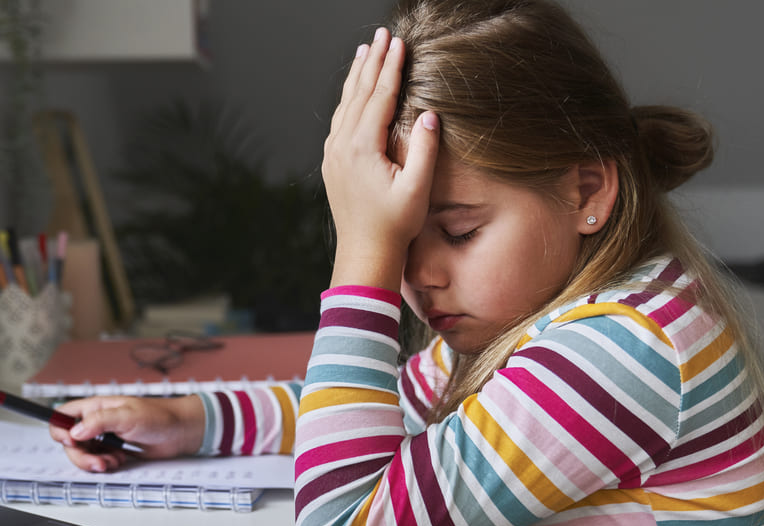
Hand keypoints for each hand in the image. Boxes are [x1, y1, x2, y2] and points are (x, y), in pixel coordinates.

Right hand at [49, 395, 204, 472]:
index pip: (63, 415)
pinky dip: (105, 466)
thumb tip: (75, 430)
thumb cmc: (159, 416)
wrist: (180, 432)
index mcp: (95, 408)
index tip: (71, 441)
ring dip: (93, 462)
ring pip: (84, 454)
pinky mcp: (114, 451)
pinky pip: (98, 462)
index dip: (60, 429)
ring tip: (112, 462)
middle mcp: (96, 422)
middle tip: (97, 462)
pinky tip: (119, 462)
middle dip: (80, 455)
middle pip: (70, 441)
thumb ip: (100, 421)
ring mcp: (105, 438)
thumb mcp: (127, 415)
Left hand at [322, 27, 439, 289]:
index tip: (399, 43)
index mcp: (362, 147)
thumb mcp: (417, 189)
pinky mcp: (332, 163)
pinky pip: (339, 120)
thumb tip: (431, 114)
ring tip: (366, 51)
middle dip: (373, 61)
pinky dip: (348, 99)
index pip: (379, 96)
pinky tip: (353, 92)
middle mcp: (342, 145)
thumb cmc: (394, 225)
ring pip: (345, 104)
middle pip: (359, 93)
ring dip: (357, 76)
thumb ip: (425, 150)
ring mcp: (333, 154)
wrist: (364, 253)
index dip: (391, 68)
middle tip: (383, 34)